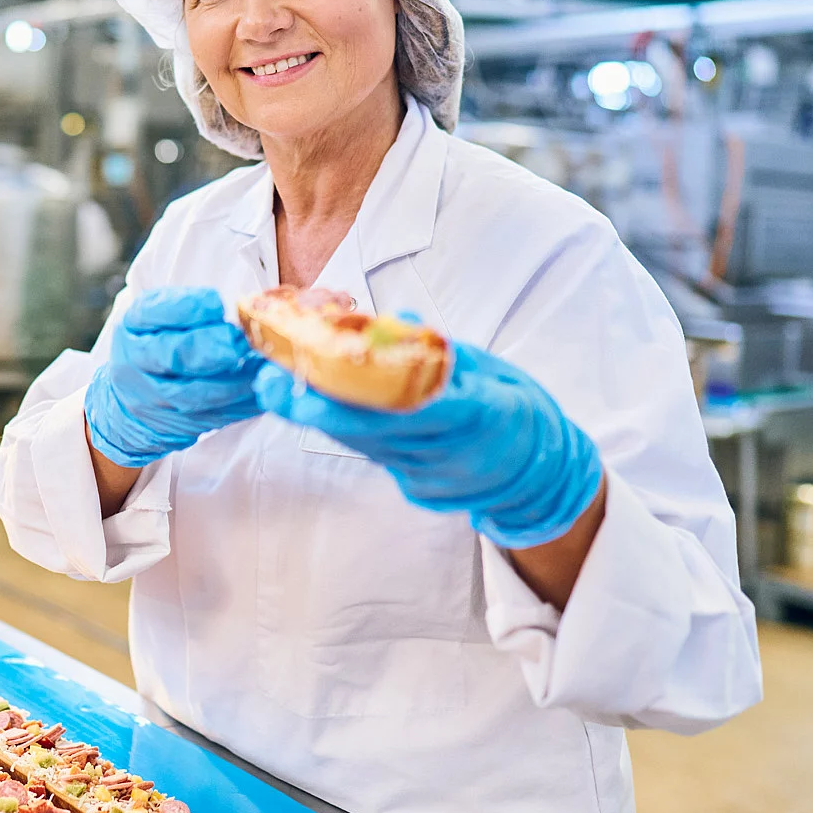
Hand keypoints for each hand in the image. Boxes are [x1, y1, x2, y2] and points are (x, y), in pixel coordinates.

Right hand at [85, 287, 261, 468]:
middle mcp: (135, 362)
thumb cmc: (156, 344)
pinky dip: (240, 405)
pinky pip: (211, 417)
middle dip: (208, 349)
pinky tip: (261, 391)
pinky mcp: (175, 426)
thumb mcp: (159, 317)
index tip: (216, 303)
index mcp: (134, 326)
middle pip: (170, 356)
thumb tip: (236, 308)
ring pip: (191, 395)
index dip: (185, 308)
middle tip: (239, 340)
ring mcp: (153, 399)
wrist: (130, 401)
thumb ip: (189, 307)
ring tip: (259, 367)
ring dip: (230, 382)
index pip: (151, 312)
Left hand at [255, 340, 603, 548]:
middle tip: (271, 385)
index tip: (314, 375)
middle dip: (318, 407)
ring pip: (369, 445)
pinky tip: (318, 411)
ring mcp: (434, 477)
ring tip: (279, 390)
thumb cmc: (515, 410)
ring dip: (323, 417)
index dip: (363, 392)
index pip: (413, 403)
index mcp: (480, 416)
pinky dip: (350, 433)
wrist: (541, 474)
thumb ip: (443, 352)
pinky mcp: (421, 490)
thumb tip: (399, 322)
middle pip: (376, 429)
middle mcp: (453, 453)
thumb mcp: (492, 372)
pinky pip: (380, 457)